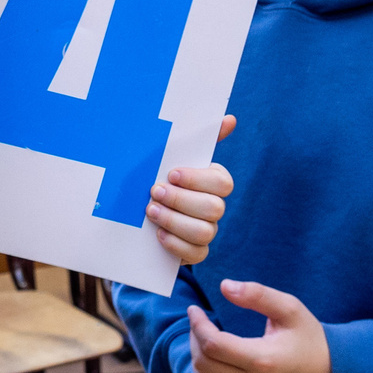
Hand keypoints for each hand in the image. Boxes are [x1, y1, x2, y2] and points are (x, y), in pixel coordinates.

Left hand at [150, 115, 233, 262]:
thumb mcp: (172, 156)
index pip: (222, 182)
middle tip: (154, 192)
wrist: (142, 211)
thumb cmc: (161, 177)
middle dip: (181, 200)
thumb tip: (230, 119)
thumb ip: (199, 139)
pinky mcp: (196, 251)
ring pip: (204, 231)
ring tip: (151, 211)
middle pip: (213, 208)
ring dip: (174, 221)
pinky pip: (196, 253)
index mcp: (214, 182)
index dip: (197, 179)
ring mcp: (208, 231)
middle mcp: (215, 207)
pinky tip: (158, 235)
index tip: (172, 173)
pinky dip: (176, 244)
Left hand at [189, 284, 332, 372]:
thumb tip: (224, 286)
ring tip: (206, 339)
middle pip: (204, 363)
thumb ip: (257, 294)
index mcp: (262, 359)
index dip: (197, 324)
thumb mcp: (289, 308)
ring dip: (199, 358)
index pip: (212, 344)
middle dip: (194, 338)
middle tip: (199, 322)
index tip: (194, 309)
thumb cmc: (309, 336)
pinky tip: (217, 361)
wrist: (329, 372)